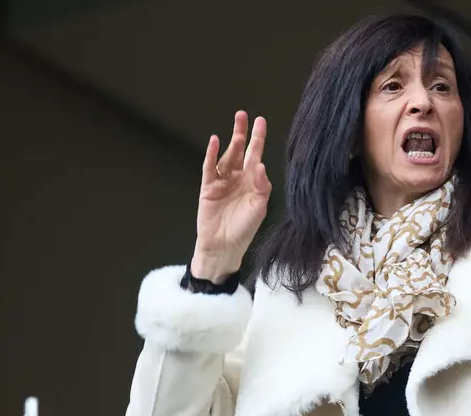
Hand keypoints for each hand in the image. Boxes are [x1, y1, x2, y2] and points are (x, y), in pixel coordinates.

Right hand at [192, 111, 271, 282]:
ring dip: (231, 141)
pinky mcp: (208, 188)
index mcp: (252, 183)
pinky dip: (212, 155)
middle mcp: (238, 179)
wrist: (223, 246)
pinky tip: (215, 142)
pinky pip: (210, 167)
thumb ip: (262, 187)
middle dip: (242, 133)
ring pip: (227, 156)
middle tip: (243, 115)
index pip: (256, 156)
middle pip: (240, 151)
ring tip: (236, 125)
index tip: (260, 121)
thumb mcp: (258, 208)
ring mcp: (223, 182)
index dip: (258, 139)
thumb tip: (260, 165)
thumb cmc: (244, 230)